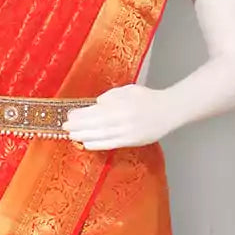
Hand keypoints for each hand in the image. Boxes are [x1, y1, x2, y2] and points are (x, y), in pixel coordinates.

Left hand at [62, 83, 177, 149]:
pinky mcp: (132, 141)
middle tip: (65, 126)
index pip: (97, 111)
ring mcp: (128, 132)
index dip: (82, 114)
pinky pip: (111, 144)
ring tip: (72, 135)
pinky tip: (86, 144)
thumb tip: (96, 104)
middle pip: (96, 125)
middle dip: (79, 126)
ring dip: (84, 136)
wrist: (169, 111)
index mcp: (123, 105)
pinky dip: (97, 145)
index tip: (70, 115)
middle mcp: (124, 120)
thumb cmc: (148, 98)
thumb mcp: (128, 90)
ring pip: (102, 136)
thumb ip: (111, 96)